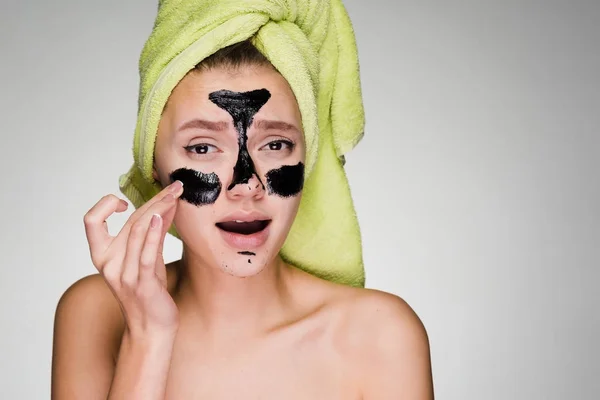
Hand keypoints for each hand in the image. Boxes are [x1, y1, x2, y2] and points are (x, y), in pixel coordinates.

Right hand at [83, 181, 183, 338]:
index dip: (104, 205)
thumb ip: (152, 234)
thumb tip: (165, 204)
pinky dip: (154, 232)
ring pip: (139, 231)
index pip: (90, 221)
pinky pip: (147, 253)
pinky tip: (163, 216)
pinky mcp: (143, 284)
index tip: (125, 203)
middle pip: (129, 221)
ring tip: (176, 195)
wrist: (152, 329)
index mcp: (102, 256)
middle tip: (175, 187)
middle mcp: (109, 264)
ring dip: (160, 208)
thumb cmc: (149, 292)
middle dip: (154, 200)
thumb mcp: (146, 258)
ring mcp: (124, 275)